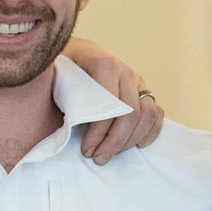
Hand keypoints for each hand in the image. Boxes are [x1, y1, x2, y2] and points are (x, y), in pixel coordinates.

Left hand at [63, 38, 164, 163]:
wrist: (76, 52)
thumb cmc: (64, 67)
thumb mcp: (55, 74)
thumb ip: (60, 93)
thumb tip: (66, 123)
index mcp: (104, 63)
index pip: (109, 104)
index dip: (99, 131)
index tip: (86, 149)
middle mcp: (125, 71)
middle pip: (131, 113)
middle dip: (115, 141)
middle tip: (98, 158)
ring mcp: (137, 81)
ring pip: (147, 115)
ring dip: (130, 140)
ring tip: (111, 154)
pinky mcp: (144, 91)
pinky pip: (156, 113)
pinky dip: (150, 131)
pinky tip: (136, 145)